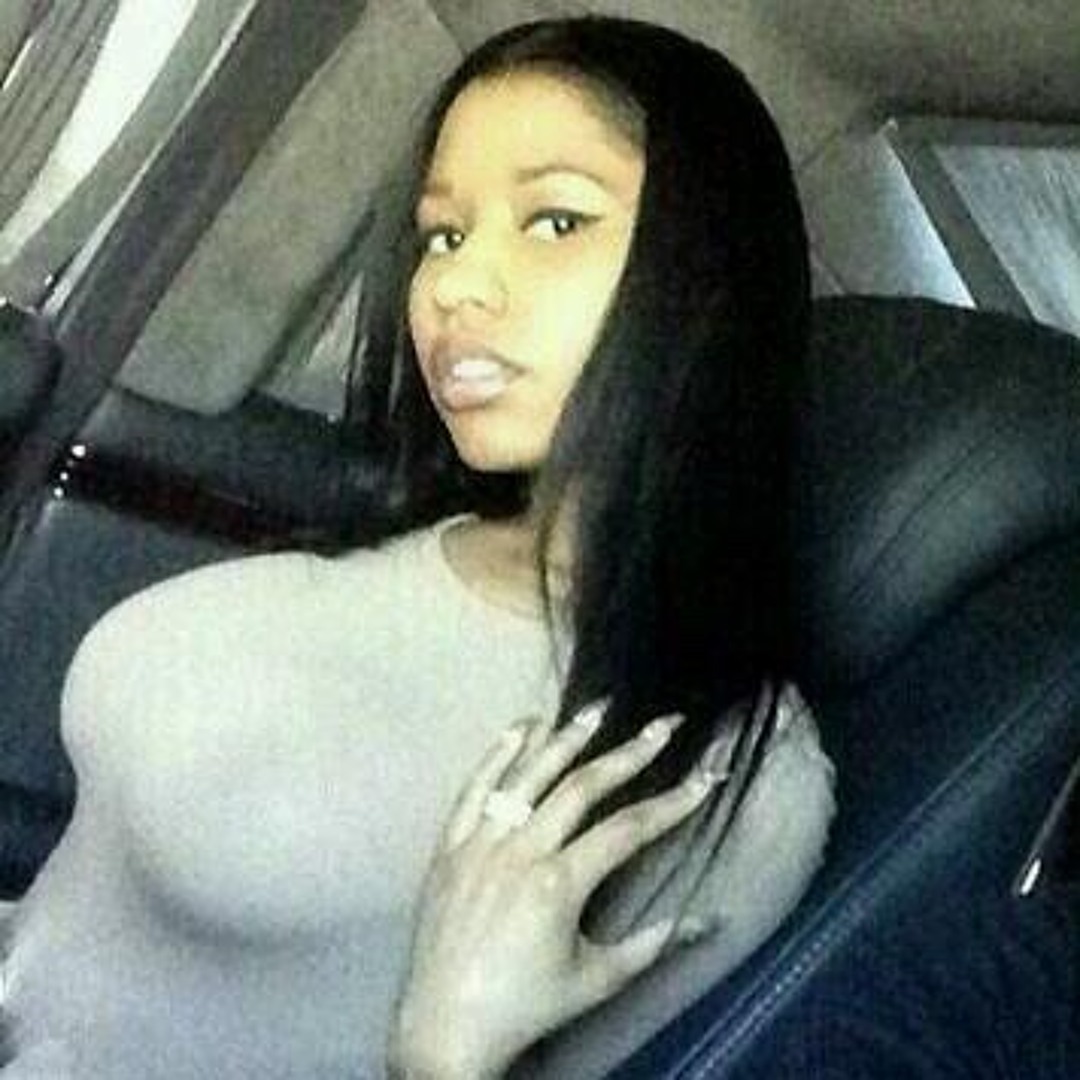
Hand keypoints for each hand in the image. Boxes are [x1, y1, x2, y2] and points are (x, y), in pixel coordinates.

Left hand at [389, 707, 720, 1078]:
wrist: (445, 1027)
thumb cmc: (527, 1006)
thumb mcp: (596, 980)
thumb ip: (653, 944)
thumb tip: (710, 919)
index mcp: (559, 883)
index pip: (628, 829)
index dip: (672, 803)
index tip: (704, 777)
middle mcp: (520, 850)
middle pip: (583, 788)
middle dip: (629, 754)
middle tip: (662, 726)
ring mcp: (480, 842)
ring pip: (529, 776)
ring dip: (566, 739)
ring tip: (598, 709)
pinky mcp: (449, 845)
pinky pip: (474, 789)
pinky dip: (498, 754)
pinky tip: (521, 727)